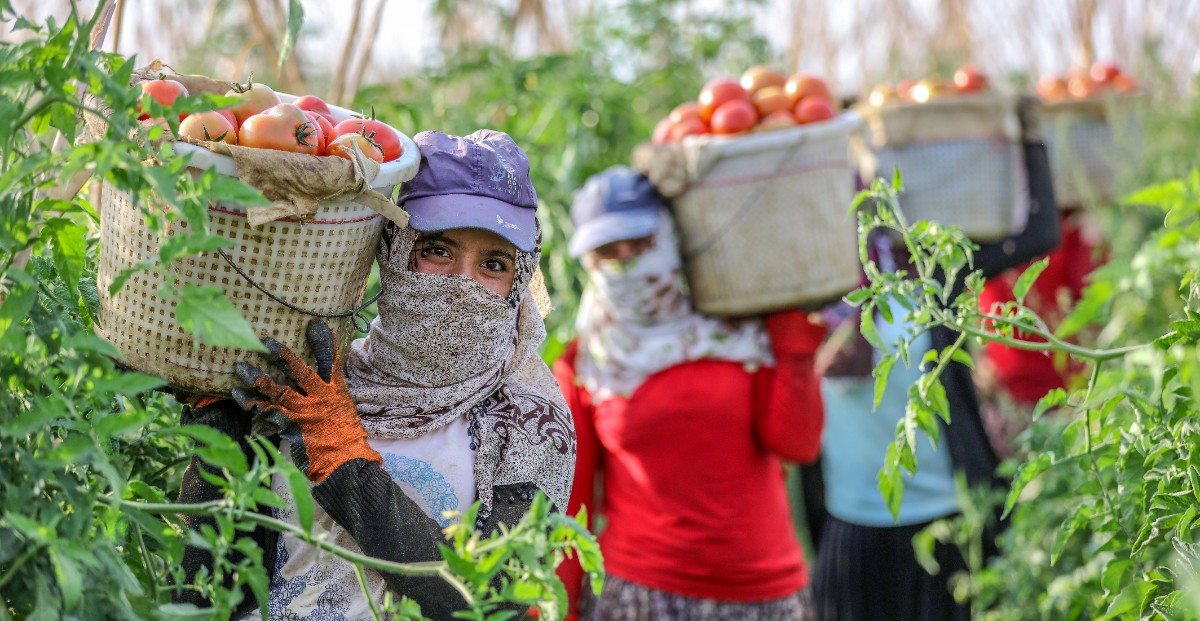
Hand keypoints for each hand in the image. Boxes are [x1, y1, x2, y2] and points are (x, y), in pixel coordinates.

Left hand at [232, 319, 380, 481]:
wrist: (343, 461)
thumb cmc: (342, 432)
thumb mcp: (341, 405)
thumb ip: (326, 389)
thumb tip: (309, 374)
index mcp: (334, 390)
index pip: (330, 361)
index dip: (322, 342)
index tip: (313, 324)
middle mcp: (320, 399)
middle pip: (299, 372)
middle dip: (282, 356)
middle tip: (264, 342)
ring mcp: (305, 414)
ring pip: (277, 391)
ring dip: (257, 379)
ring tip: (240, 368)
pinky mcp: (292, 429)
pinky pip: (268, 414)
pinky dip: (254, 405)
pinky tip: (240, 396)